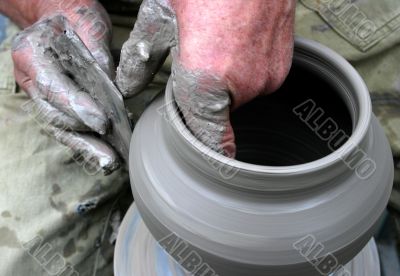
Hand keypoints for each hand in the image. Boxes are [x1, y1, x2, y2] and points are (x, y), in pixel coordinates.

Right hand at [10, 0, 119, 173]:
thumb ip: (97, 55)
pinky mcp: (54, 103)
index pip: (53, 87)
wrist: (58, 16)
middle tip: (108, 156)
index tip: (101, 122)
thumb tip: (112, 88)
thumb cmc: (73, 16)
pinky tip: (103, 154)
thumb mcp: (87, 25)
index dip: (76, 107)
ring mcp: (39, 94)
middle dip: (83, 137)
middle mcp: (30, 78)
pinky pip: (67, 126)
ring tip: (108, 163)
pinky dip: (85, 141)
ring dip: (85, 147)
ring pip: (60, 127)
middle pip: (54, 116)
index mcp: (32, 54)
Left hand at [116, 0, 295, 157]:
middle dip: (206, 95)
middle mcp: (246, 85)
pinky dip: (246, 67)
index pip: (212, 139)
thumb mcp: (160, 17)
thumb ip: (143, 59)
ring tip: (216, 42)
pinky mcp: (285, 61)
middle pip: (220, 110)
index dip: (212, 157)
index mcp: (208, 80)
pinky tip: (235, 40)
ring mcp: (270, 73)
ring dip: (227, 78)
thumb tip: (128, 85)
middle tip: (196, 59)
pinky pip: (260, 77)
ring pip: (241, 92)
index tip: (213, 167)